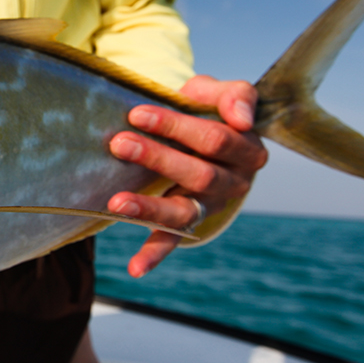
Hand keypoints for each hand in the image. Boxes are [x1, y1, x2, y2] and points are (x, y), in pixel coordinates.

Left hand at [107, 76, 267, 277]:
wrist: (205, 134)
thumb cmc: (209, 110)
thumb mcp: (222, 94)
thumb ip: (236, 96)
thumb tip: (242, 117)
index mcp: (246, 150)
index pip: (214, 138)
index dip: (175, 125)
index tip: (136, 113)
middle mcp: (233, 183)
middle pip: (198, 174)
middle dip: (156, 157)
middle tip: (118, 143)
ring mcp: (210, 206)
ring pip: (184, 211)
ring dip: (150, 208)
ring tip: (117, 203)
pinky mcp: (189, 223)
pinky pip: (173, 241)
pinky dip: (154, 255)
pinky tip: (135, 268)